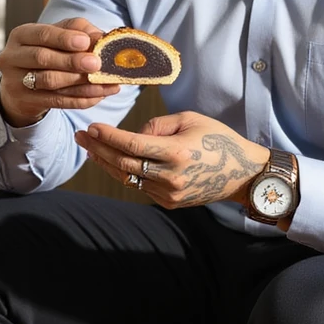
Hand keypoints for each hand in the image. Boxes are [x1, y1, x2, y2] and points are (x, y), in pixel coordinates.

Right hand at [0, 17, 119, 126]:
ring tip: (104, 82)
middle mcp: (12, 57)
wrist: (23, 84)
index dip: (64, 38)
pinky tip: (99, 95)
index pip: (42, 34)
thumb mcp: (59, 36)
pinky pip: (56, 101)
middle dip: (72, 61)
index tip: (85, 42)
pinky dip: (80, 99)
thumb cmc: (47, 51)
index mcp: (21, 35)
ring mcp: (15, 82)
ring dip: (80, 82)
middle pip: (42, 58)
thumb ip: (80, 31)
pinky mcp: (25, 102)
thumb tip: (101, 37)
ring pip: (50, 82)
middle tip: (96, 63)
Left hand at [76, 111, 269, 208]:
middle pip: (124, 163)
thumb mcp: (190, 120)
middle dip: (99, 148)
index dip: (109, 136)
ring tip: (91, 148)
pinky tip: (113, 161)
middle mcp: (170, 177)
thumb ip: (157, 125)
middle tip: (82, 135)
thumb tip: (133, 134)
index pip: (132, 144)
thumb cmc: (218, 138)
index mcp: (177, 153)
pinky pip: (140, 186)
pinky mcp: (169, 203)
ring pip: (128, 178)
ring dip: (106, 162)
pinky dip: (125, 173)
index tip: (92, 127)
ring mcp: (169, 194)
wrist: (242, 173)